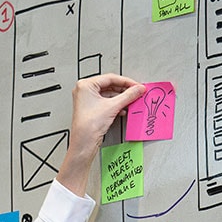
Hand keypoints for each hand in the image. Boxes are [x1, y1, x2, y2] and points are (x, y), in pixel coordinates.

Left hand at [57, 74, 146, 195]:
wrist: (84, 143)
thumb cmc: (89, 125)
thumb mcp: (113, 106)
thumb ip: (128, 95)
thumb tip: (138, 89)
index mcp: (85, 85)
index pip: (110, 78)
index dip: (126, 82)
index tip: (137, 86)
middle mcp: (84, 90)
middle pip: (109, 86)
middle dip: (124, 90)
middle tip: (136, 92)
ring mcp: (87, 100)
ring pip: (109, 94)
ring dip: (121, 98)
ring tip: (132, 101)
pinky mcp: (91, 109)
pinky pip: (106, 102)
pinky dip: (116, 105)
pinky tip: (123, 109)